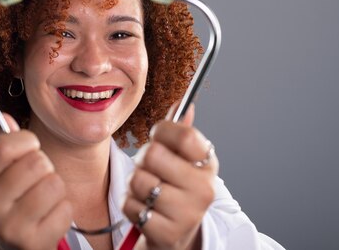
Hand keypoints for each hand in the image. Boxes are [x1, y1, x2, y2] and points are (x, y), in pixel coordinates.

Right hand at [0, 114, 72, 249]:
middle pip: (36, 163)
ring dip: (54, 187)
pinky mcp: (34, 242)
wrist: (13, 245)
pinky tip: (47, 216)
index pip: (4, 146)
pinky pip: (65, 208)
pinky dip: (62, 209)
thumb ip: (3, 143)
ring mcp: (9, 227)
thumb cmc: (10, 199)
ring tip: (41, 198)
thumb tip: (4, 117)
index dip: (26, 141)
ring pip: (54, 183)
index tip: (29, 146)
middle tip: (34, 179)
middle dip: (43, 166)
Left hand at [122, 104, 218, 249]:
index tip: (158, 136)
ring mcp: (186, 213)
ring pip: (138, 180)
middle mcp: (203, 189)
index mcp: (207, 164)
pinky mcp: (166, 233)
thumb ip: (179, 132)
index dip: (163, 131)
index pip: (185, 135)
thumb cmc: (175, 188)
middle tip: (150, 168)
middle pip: (153, 155)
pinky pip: (131, 206)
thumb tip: (185, 104)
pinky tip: (144, 209)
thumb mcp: (182, 160)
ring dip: (134, 184)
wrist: (174, 234)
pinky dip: (131, 206)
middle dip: (143, 159)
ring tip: (147, 190)